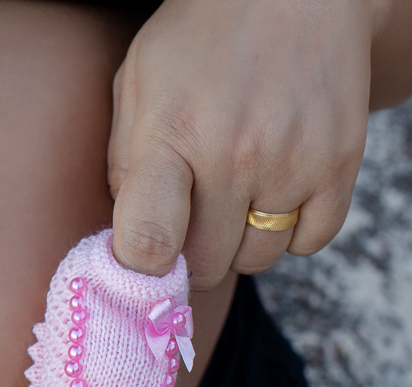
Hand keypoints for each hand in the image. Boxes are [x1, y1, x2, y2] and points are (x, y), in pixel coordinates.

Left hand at [108, 0, 382, 289]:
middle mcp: (235, 156)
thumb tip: (124, 242)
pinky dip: (289, 233)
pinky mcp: (340, 164)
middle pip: (205, 265)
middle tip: (187, 220)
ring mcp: (293, 163)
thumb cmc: (199, 41)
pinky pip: (309, 243)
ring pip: (255, 260)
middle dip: (188, 255)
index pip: (148, 241)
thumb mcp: (137, 85)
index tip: (140, 257)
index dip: (138, 268)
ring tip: (231, 197)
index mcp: (171, 136)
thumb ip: (122, 165)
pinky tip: (272, 193)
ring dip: (238, 244)